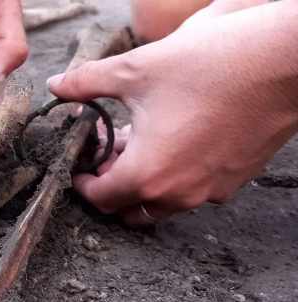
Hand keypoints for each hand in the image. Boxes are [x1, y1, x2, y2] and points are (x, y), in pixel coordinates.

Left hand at [49, 0, 297, 224]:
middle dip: (111, 185)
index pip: (100, 199)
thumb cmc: (207, 66)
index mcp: (147, 175)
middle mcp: (178, 194)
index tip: (80, 165)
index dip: (82, 183)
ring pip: (162, 202)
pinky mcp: (234, 180)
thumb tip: (55, 84)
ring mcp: (210, 192)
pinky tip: (174, 139)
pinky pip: (193, 190)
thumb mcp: (133, 70)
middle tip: (107, 152)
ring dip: (143, 181)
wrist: (282, 62)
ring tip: (138, 141)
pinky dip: (173, 175)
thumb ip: (86, 82)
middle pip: (130, 209)